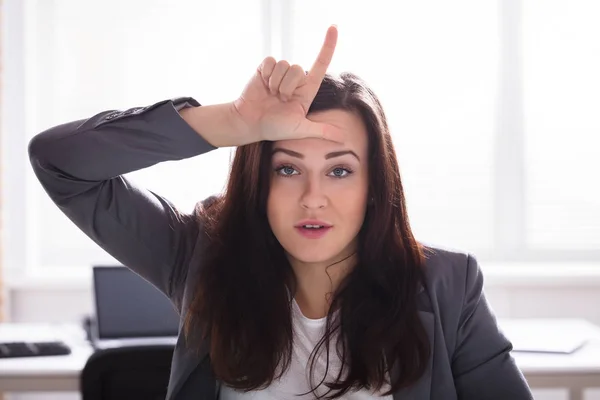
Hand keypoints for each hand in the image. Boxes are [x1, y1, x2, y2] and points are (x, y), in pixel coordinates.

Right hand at [231, 25, 343, 144]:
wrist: (250, 123)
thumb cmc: (275, 128)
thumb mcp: (301, 130)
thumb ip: (321, 131)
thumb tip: (342, 138)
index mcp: (306, 90)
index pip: (321, 64)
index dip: (328, 46)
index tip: (333, 27)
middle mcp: (295, 79)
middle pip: (298, 68)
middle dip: (288, 87)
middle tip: (280, 100)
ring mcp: (279, 73)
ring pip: (285, 65)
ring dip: (276, 83)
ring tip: (270, 95)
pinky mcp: (265, 69)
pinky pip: (271, 61)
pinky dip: (267, 75)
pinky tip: (263, 85)